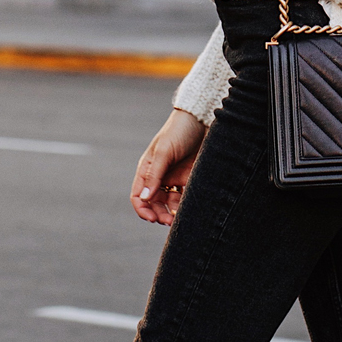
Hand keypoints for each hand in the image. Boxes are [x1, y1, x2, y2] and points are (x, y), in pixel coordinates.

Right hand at [132, 108, 206, 225]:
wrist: (203, 120)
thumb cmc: (179, 131)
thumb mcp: (164, 152)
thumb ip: (154, 175)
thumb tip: (144, 198)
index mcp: (147, 169)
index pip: (138, 195)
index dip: (143, 209)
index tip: (152, 219)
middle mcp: (159, 176)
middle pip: (154, 203)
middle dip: (159, 214)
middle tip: (168, 221)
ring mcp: (175, 178)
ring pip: (170, 203)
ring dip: (173, 213)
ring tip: (179, 218)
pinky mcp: (190, 179)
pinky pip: (185, 197)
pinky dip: (186, 206)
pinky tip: (190, 209)